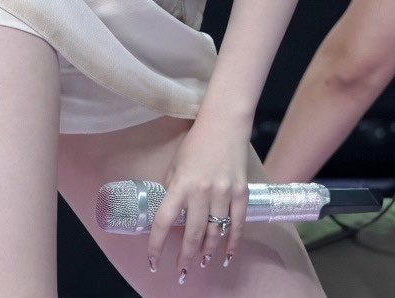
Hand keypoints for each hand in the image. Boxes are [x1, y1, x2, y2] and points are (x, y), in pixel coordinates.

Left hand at [146, 116, 250, 281]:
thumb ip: (173, 188)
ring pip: (215, 232)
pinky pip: (237, 224)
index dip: (157, 244)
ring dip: (207, 251)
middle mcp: (201, 192)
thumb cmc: (196, 141)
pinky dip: (232, 243)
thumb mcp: (175, 163)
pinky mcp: (241, 192)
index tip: (153, 261)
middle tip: (181, 272)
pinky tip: (227, 255)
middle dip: (185, 257)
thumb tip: (172, 213)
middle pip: (192, 234)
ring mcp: (223, 193)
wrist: (225, 122)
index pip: (164, 221)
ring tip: (201, 263)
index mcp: (181, 184)